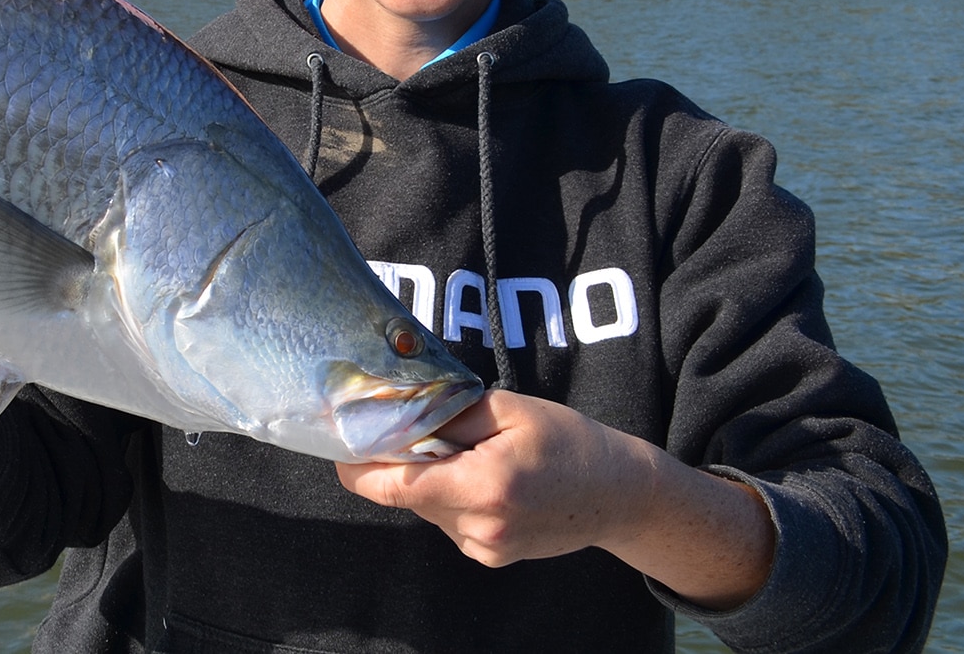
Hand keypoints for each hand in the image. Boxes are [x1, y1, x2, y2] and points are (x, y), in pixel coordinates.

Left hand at [336, 389, 772, 608]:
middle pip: (407, 492)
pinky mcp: (490, 556)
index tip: (342, 439)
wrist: (621, 494)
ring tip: (475, 453)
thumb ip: (448, 411)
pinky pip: (449, 519)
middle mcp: (479, 526)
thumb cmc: (569, 440)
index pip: (392, 485)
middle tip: (425, 427)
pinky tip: (490, 479)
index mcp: (482, 486)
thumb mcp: (510, 408)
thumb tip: (395, 408)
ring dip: (432, 477)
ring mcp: (485, 547)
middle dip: (405, 459)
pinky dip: (453, 496)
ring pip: (427, 506)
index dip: (357, 463)